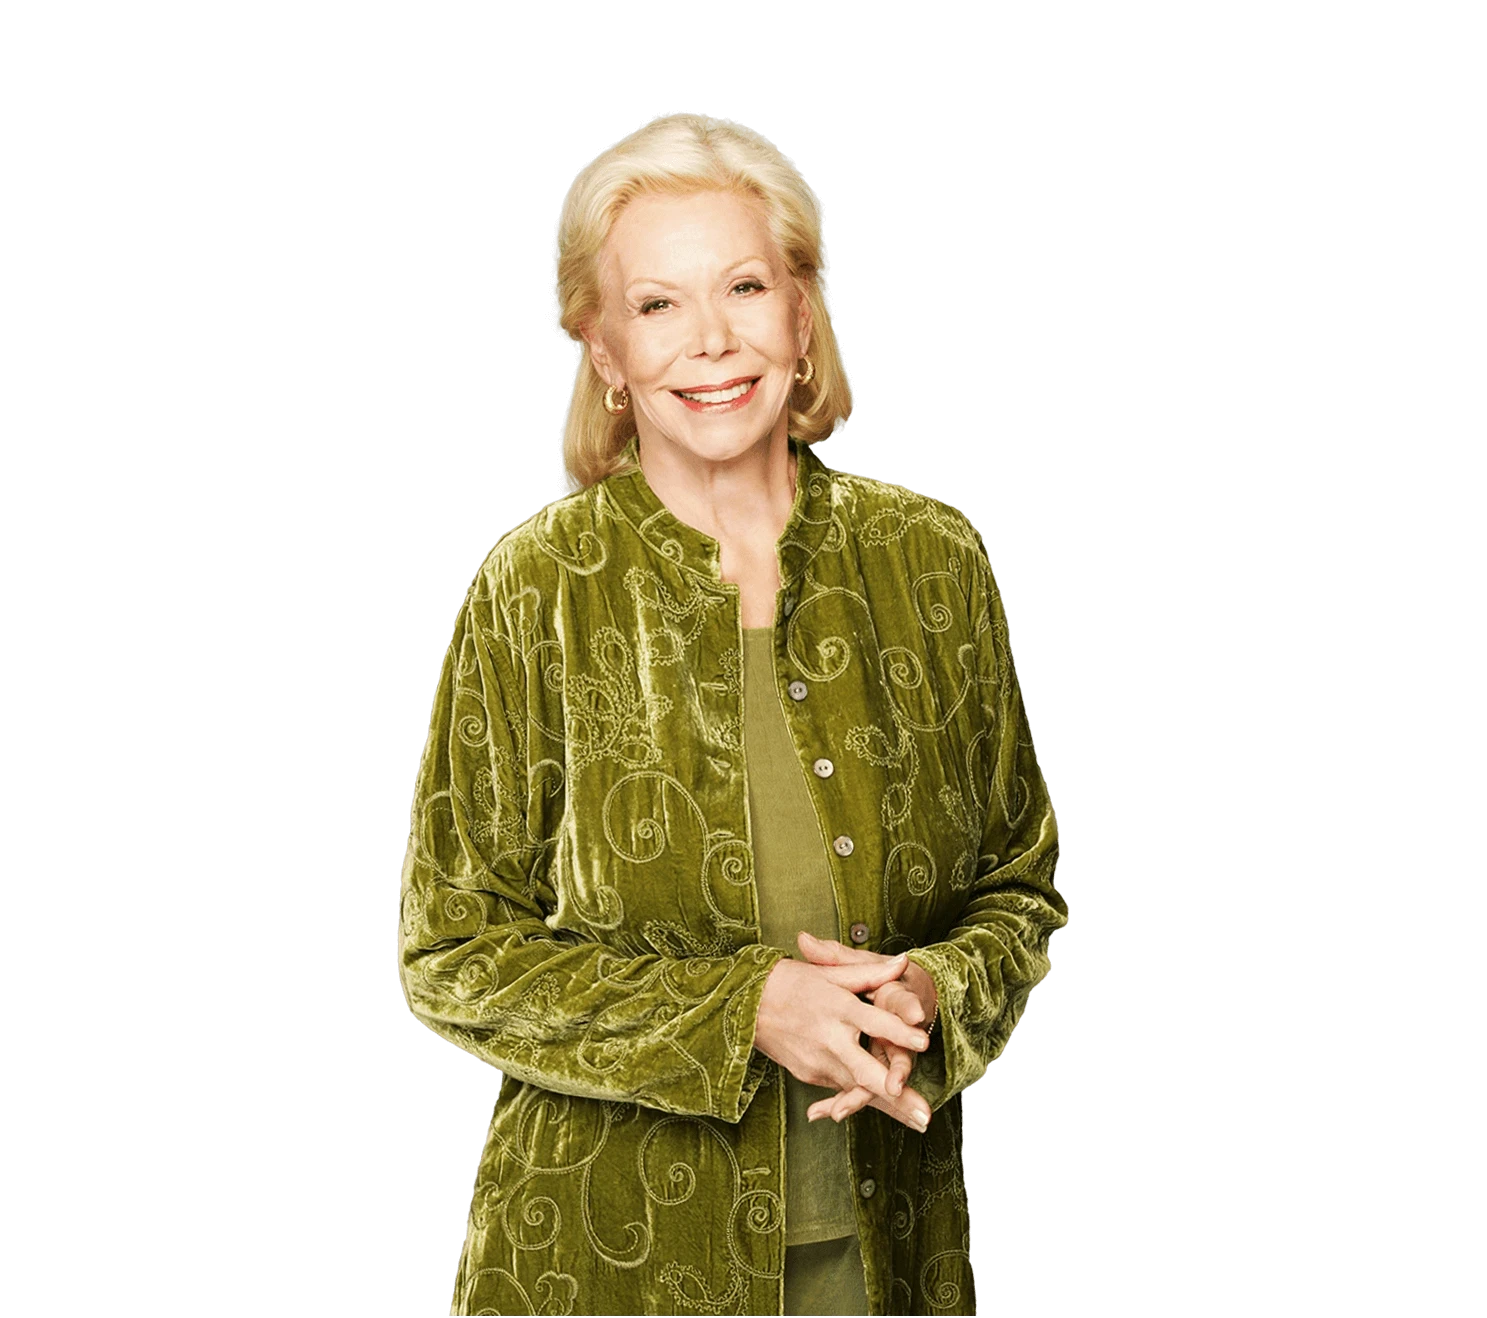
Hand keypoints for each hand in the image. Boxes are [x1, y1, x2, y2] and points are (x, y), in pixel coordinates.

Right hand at [752, 946, 932, 1133]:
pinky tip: (894, 1115)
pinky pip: (843, 1088)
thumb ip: (870, 972)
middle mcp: (830, 1039)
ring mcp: (819, 1062)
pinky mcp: (811, 1075)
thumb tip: (903, 961)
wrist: (746, 1005)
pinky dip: (867, 1101)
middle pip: (867, 1071)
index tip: (923, 1042)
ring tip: (920, 1122)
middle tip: (925, 1115)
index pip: (874, 1021)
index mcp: (838, 1008)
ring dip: (891, 1108)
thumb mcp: (831, 973)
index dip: (899, 1032)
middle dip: (898, 1096)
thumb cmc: (791, 982)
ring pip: (859, 1089)